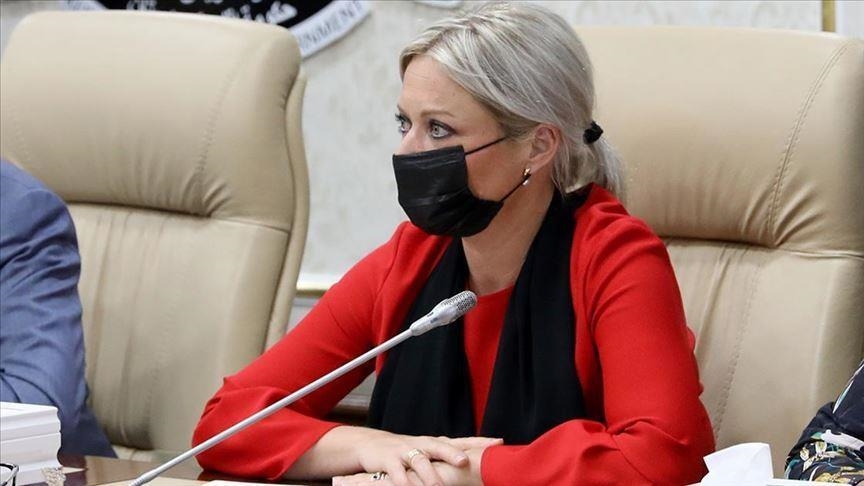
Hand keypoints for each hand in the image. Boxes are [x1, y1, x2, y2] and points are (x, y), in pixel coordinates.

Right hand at [333, 431, 498, 485]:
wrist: (371, 444)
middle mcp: (423, 444)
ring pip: (419, 461)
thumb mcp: (429, 451)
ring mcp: (405, 451)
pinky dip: (404, 482)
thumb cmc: (407, 451)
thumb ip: (448, 455)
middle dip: (452, 453)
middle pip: (440, 446)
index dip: (479, 441)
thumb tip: (475, 462)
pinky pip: (398, 473)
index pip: (461, 441)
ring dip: (429, 474)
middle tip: (465, 461)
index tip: (498, 442)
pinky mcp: (389, 461)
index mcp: (435, 443)